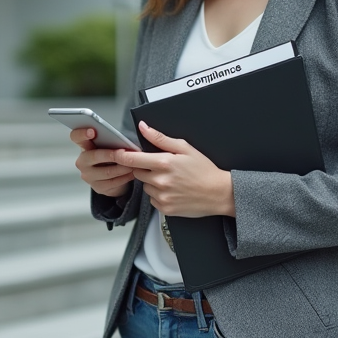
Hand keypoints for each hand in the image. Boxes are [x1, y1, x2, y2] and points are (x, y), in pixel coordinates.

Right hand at [70, 127, 135, 197]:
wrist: (113, 177)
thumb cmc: (112, 157)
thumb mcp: (109, 146)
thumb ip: (110, 140)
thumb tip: (122, 138)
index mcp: (84, 146)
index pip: (76, 137)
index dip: (82, 133)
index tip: (92, 131)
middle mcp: (83, 161)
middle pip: (94, 156)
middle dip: (111, 154)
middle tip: (124, 152)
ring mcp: (88, 176)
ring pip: (107, 172)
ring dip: (123, 167)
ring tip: (134, 162)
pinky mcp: (98, 187)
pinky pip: (113, 182)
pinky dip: (125, 177)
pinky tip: (133, 172)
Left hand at [113, 121, 235, 217]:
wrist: (219, 193)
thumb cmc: (204, 170)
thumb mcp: (185, 148)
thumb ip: (160, 138)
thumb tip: (144, 127)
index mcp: (164, 163)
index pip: (132, 159)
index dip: (122, 156)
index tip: (119, 154)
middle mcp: (160, 181)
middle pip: (137, 172)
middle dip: (145, 168)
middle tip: (162, 167)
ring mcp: (162, 197)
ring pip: (145, 187)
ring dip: (152, 182)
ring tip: (171, 180)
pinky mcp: (165, 209)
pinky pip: (152, 199)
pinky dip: (159, 195)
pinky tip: (173, 190)